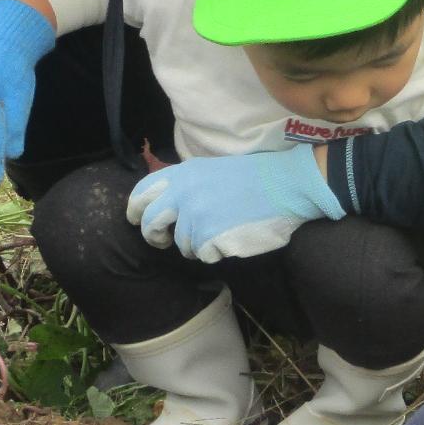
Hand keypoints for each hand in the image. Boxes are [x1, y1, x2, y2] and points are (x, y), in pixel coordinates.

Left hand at [126, 149, 342, 262]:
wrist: (287, 185)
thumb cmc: (256, 177)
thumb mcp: (213, 169)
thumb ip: (187, 184)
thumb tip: (167, 204)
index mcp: (183, 174)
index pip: (142, 193)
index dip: (136, 210)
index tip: (137, 220)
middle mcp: (183, 195)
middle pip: (151, 224)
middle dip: (155, 236)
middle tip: (163, 241)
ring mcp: (196, 218)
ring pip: (182, 244)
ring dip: (196, 245)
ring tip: (218, 233)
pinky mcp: (210, 238)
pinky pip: (204, 255)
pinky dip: (217, 251)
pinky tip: (233, 236)